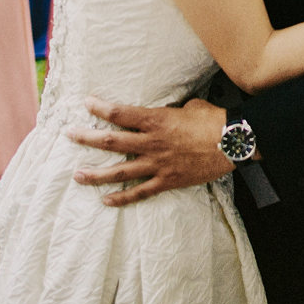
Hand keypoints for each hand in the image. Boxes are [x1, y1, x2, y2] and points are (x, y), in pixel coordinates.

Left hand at [68, 97, 232, 206]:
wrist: (234, 142)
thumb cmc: (214, 120)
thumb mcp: (190, 106)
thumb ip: (172, 111)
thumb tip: (168, 112)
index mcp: (157, 120)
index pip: (120, 113)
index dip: (100, 107)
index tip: (85, 102)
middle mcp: (152, 142)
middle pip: (111, 141)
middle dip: (87, 138)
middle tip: (69, 135)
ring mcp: (158, 164)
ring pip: (119, 171)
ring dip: (96, 174)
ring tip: (78, 175)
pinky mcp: (167, 181)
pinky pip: (140, 193)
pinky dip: (122, 198)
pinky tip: (106, 201)